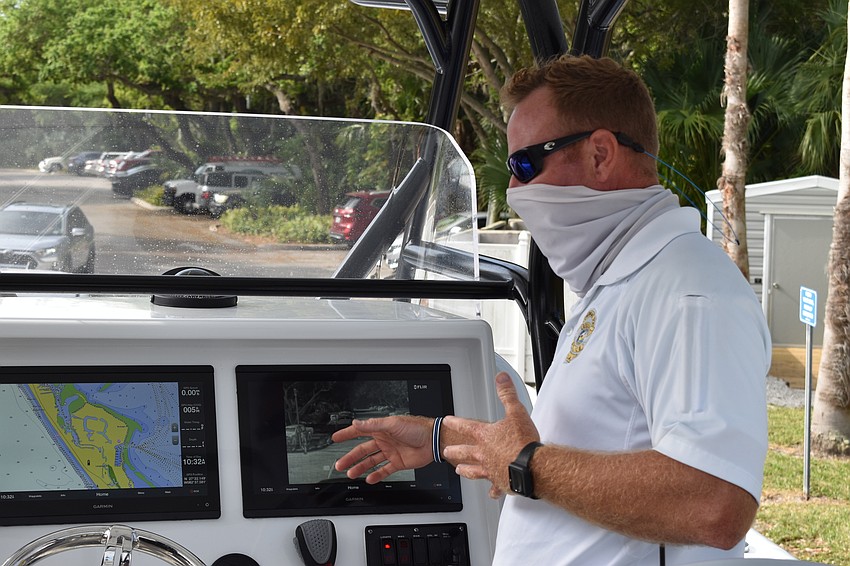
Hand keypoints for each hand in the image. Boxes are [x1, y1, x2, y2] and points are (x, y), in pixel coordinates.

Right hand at [332, 415, 433, 483]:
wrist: (433, 440)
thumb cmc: (416, 427)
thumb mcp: (392, 424)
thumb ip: (373, 425)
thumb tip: (356, 423)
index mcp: (381, 429)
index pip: (360, 432)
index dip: (347, 434)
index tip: (336, 438)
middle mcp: (384, 440)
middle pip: (363, 450)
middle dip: (350, 457)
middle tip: (339, 464)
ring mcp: (391, 452)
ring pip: (371, 461)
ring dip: (360, 467)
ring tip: (351, 473)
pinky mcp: (398, 462)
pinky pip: (384, 470)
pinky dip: (376, 475)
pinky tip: (369, 479)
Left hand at [442, 372, 538, 495]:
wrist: (532, 466)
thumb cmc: (523, 441)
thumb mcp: (515, 412)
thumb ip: (507, 394)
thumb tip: (500, 378)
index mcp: (485, 436)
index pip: (466, 427)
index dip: (455, 423)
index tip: (447, 421)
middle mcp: (484, 453)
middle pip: (464, 451)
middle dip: (454, 450)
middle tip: (445, 451)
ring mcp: (490, 469)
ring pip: (473, 470)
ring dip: (465, 469)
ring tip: (459, 470)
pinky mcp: (499, 481)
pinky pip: (494, 487)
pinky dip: (493, 490)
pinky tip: (491, 493)